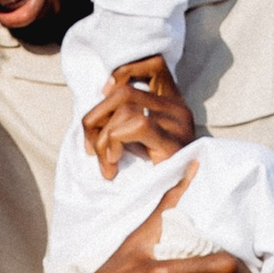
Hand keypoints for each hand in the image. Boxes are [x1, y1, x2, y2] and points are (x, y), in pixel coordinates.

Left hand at [81, 63, 197, 182]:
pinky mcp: (174, 144)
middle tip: (91, 149)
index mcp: (173, 104)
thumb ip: (127, 117)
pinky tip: (113, 164)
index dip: (124, 72)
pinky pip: (136, 124)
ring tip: (106, 164)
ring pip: (125, 107)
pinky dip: (113, 142)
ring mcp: (179, 124)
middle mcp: (179, 109)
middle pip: (124, 90)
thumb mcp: (140, 141)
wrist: (182, 209)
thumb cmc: (156, 178)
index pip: (155, 63)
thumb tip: (104, 90)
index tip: (105, 94)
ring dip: (102, 138)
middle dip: (96, 117)